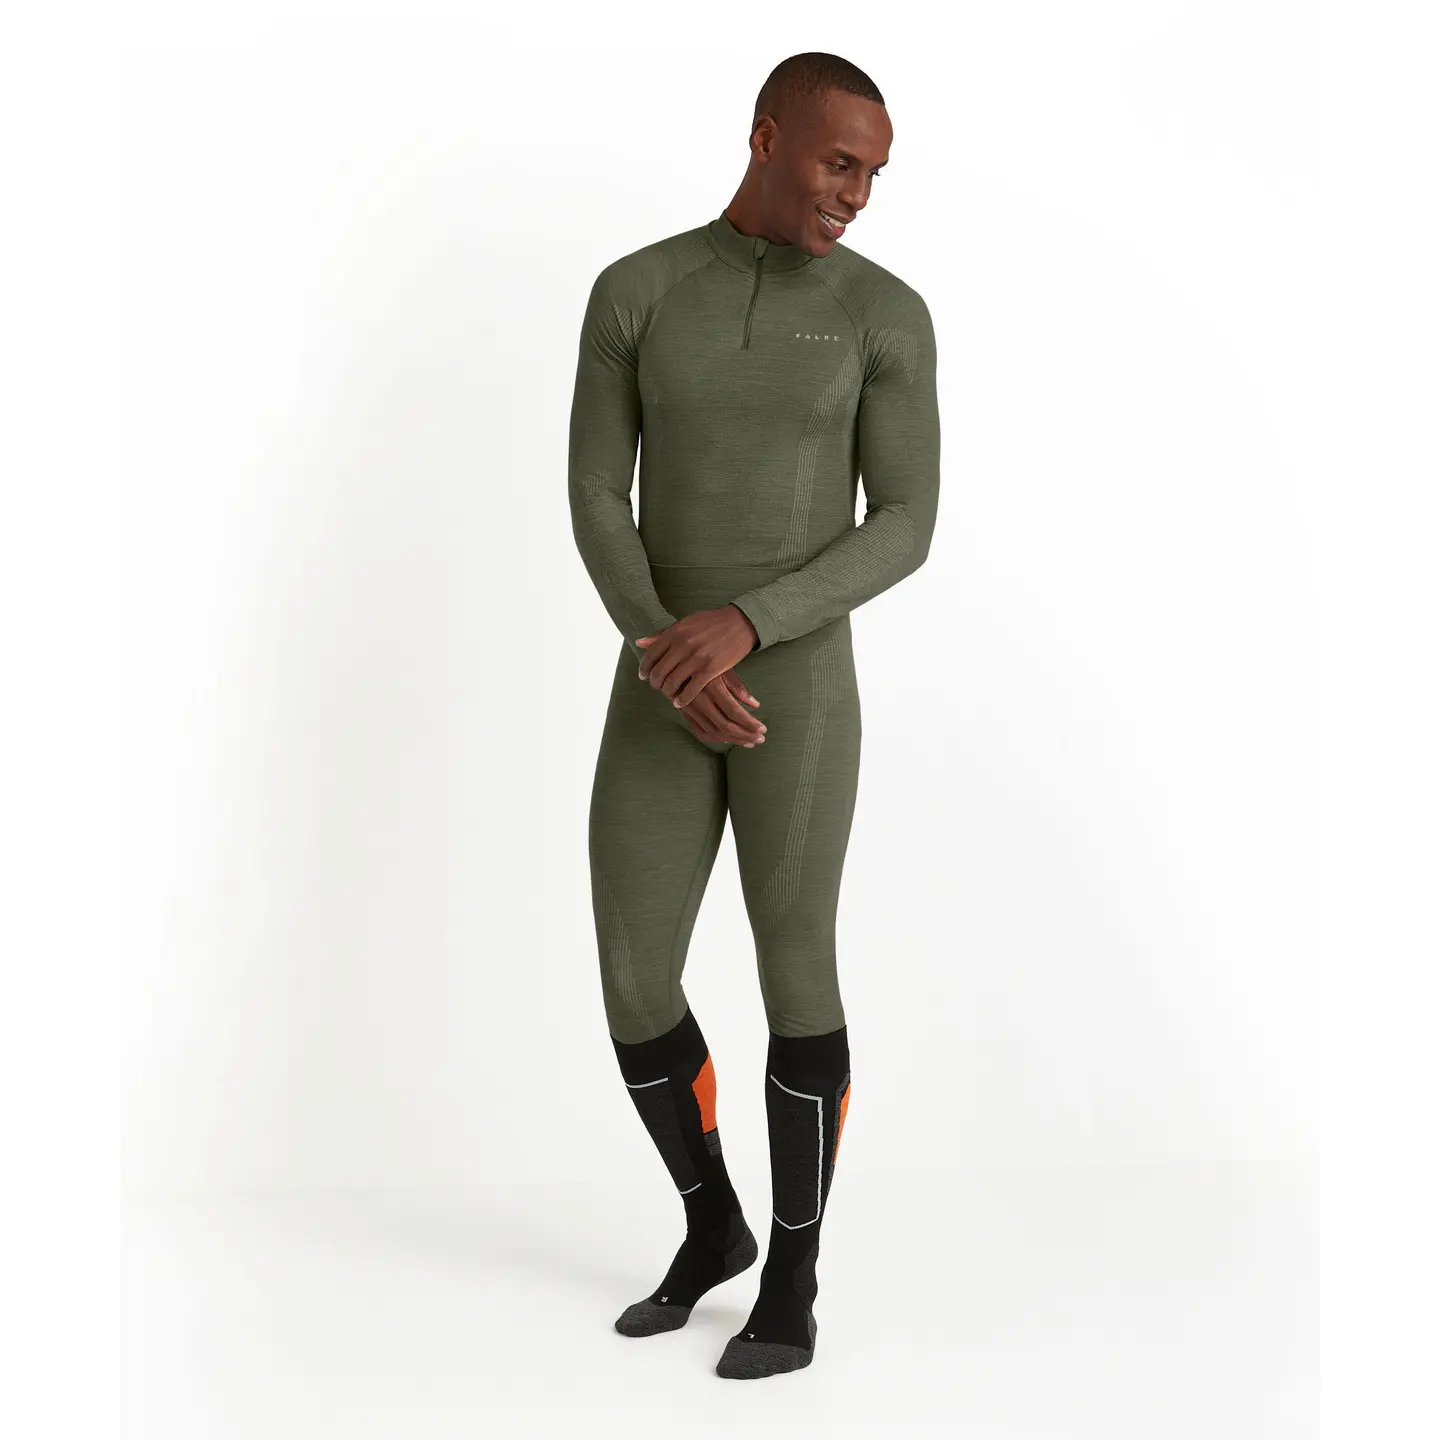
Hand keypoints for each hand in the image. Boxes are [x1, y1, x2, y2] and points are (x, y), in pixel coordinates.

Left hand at [636, 605, 757, 706]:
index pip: (650, 656)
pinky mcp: (710, 670)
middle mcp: (682, 645)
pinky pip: (690, 691)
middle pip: (658, 672)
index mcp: (675, 632)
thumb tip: (639, 643)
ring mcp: (696, 658)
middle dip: (654, 683)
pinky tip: (679, 702)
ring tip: (668, 694)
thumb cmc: (711, 622)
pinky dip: (682, 700)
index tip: (644, 676)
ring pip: (671, 683)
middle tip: (656, 687)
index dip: (644, 669)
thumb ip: (663, 634)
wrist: (740, 623)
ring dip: (667, 692)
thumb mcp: (685, 623)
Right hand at [675, 670, 766, 747]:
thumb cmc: (703, 660)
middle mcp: (700, 701)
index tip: (763, 729)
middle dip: (745, 735)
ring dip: (734, 740)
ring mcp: (691, 709)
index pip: (734, 712)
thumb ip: (738, 686)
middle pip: (726, 726)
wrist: (674, 661)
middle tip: (760, 739)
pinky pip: (701, 732)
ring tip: (750, 742)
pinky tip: (729, 740)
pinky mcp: (685, 713)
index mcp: (712, 687)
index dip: (750, 723)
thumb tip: (756, 705)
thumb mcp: (722, 666)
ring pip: (715, 732)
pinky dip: (716, 739)